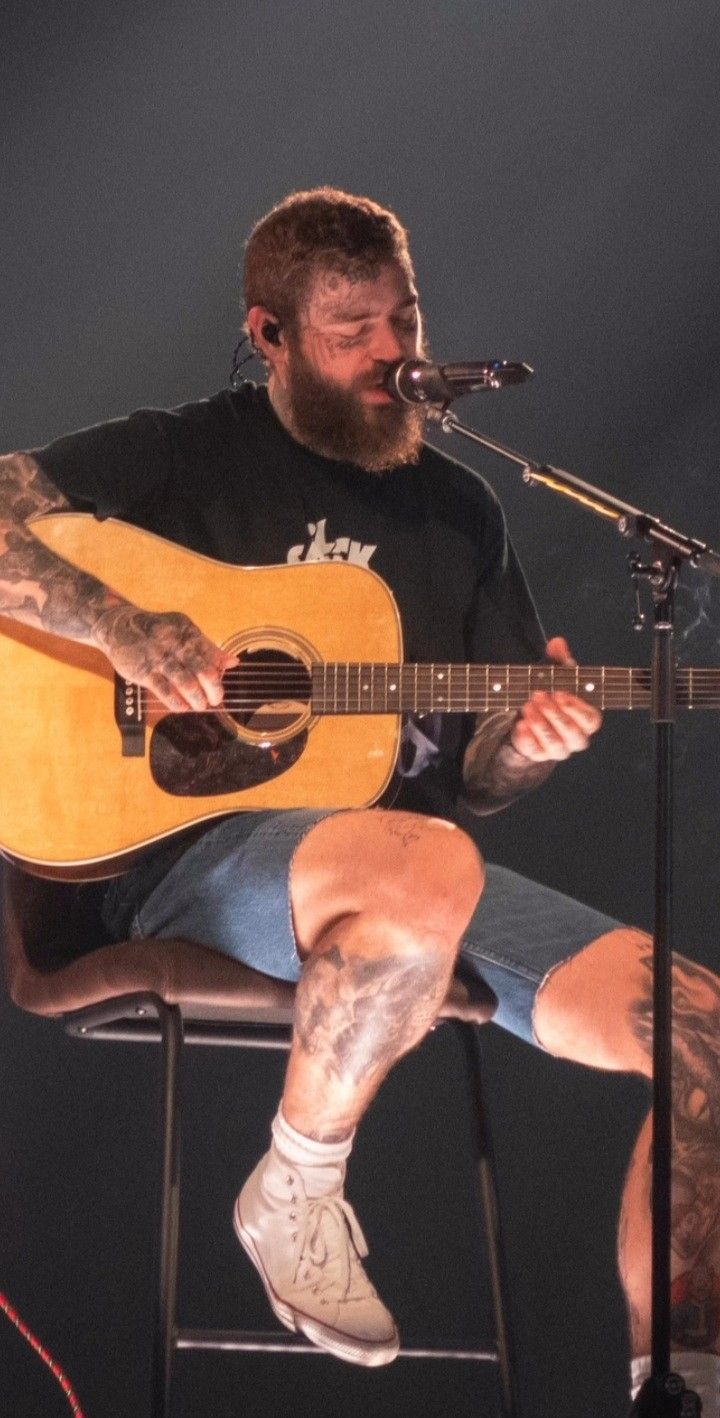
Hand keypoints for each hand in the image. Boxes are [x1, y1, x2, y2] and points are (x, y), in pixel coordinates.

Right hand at [93, 604, 236, 711]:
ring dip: (197, 698)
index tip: (220, 683)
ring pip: (185, 682)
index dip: (219, 672)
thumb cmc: (155, 630)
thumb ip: (207, 647)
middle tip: (216, 699)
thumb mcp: (182, 630)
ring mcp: (158, 658)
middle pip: (202, 670)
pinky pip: (164, 690)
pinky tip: (182, 708)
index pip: (210, 654)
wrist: (117, 625)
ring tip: (201, 706)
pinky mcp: (143, 671)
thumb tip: (233, 662)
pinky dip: (176, 702)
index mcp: (186, 631)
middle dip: (213, 689)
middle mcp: (174, 643)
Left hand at [508, 636, 602, 762]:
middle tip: (538, 696)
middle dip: (555, 714)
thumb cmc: (551, 695)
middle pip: (573, 733)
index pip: (591, 720)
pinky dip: (528, 738)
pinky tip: (521, 724)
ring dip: (541, 725)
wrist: (530, 716)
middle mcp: (576, 737)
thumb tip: (558, 642)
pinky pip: (536, 752)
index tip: (559, 693)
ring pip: (556, 745)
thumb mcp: (555, 675)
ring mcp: (558, 749)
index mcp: (586, 719)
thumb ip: (559, 659)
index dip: (575, 708)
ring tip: (527, 706)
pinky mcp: (539, 754)